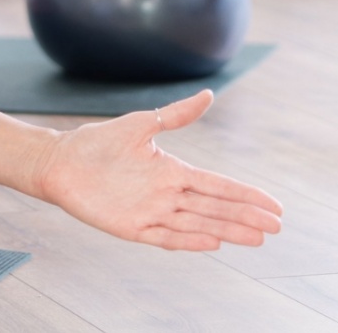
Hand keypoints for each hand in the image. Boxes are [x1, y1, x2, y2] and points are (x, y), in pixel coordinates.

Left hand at [34, 91, 283, 249]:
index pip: (218, 186)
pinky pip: (165, 237)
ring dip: (226, 231)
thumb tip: (209, 94)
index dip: (246, 196)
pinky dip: (188, 241)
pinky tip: (213, 243)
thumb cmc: (98, 142)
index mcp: (172, 172)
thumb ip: (175, 115)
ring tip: (257, 238)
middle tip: (277, 228)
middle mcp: (167, 195)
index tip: (275, 206)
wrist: (60, 161)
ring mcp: (151, 212)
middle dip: (245, 217)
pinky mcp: (131, 227)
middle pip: (214, 208)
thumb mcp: (141, 124)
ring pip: (197, 225)